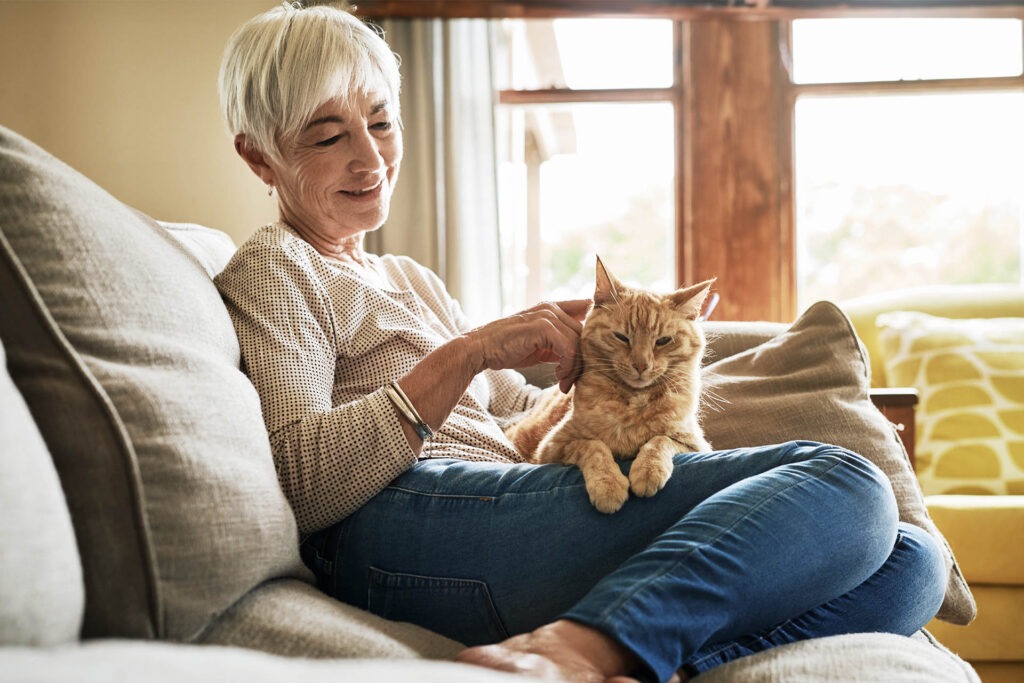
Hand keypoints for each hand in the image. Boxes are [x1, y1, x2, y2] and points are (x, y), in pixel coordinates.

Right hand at [464, 299, 588, 392]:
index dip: (596, 327)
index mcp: (553, 308)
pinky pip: (568, 348)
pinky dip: (567, 366)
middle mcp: (552, 308)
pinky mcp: (542, 327)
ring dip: (575, 367)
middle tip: (571, 380)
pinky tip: (559, 377)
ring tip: (564, 382)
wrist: (481, 349)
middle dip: (583, 359)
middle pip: (586, 333)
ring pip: (579, 342)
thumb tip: (583, 357)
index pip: (587, 308)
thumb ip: (560, 344)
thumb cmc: (508, 348)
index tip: (594, 353)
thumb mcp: (540, 345)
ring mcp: (547, 316)